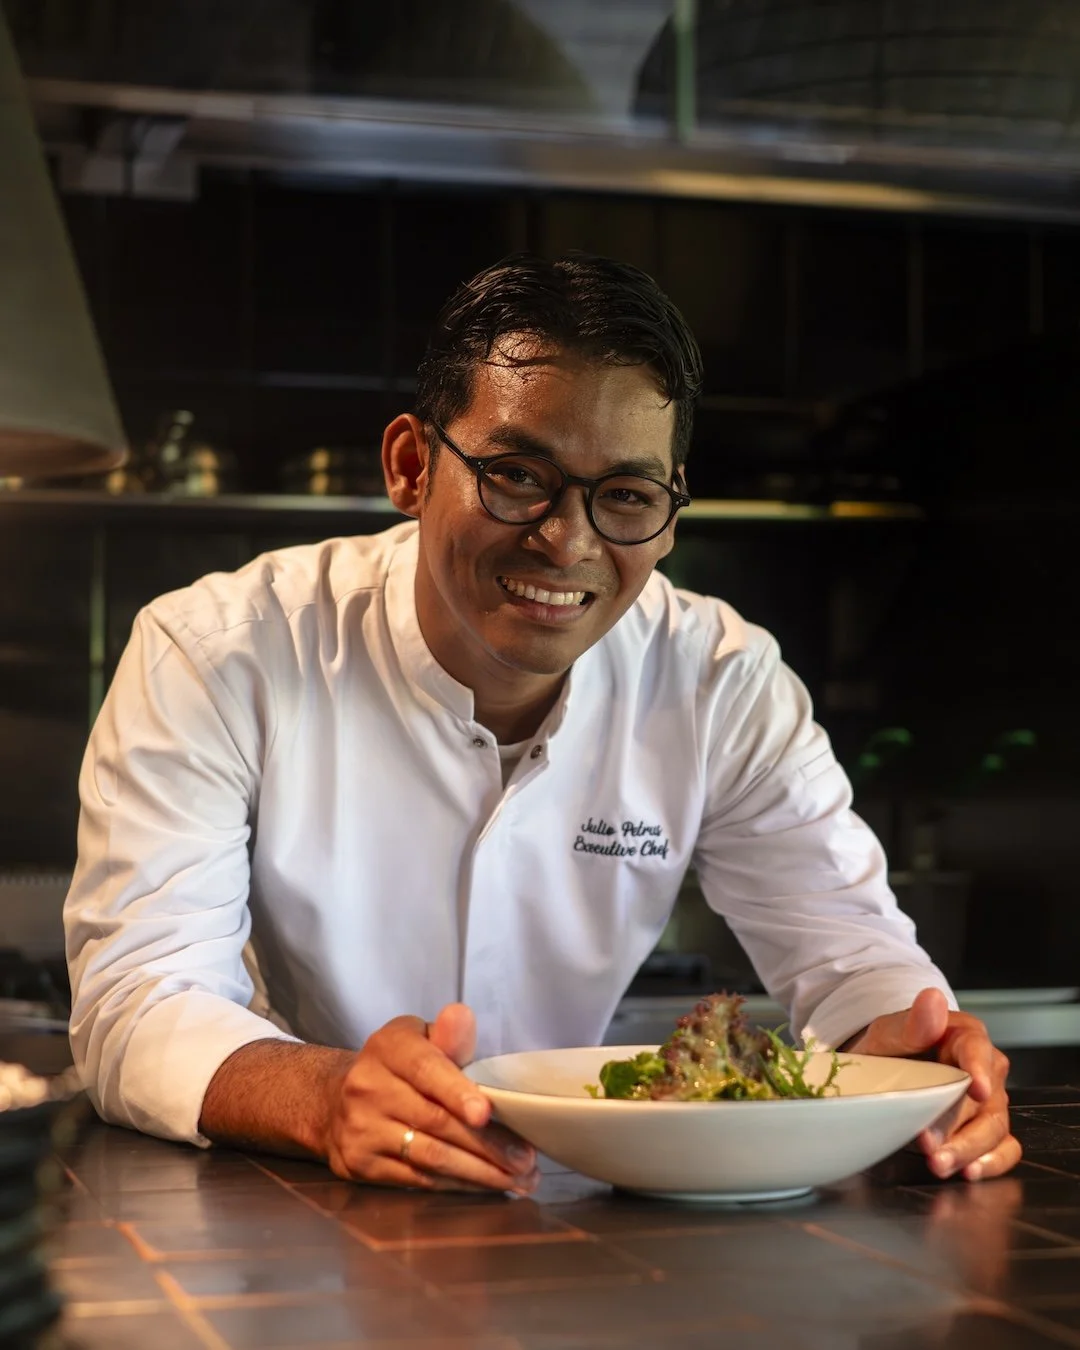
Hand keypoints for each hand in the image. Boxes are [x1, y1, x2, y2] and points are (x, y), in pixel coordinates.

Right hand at [323, 1002, 537, 1193]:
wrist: (335, 1098)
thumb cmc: (397, 1065)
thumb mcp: (420, 1038)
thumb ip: (448, 1035)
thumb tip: (461, 1016)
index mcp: (388, 1047)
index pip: (425, 1069)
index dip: (457, 1092)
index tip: (486, 1114)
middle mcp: (367, 1086)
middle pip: (434, 1120)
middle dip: (486, 1144)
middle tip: (525, 1159)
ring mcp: (360, 1128)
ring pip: (429, 1156)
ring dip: (479, 1173)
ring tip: (517, 1179)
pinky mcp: (359, 1163)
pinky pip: (417, 1179)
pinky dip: (456, 1185)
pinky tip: (485, 1187)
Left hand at [844, 987, 1020, 1181]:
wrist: (883, 1072)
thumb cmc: (889, 1049)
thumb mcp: (889, 1032)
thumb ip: (911, 1022)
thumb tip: (932, 999)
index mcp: (963, 1035)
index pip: (977, 1049)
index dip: (978, 1069)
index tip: (976, 1089)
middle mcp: (985, 1068)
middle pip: (983, 1099)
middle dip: (956, 1124)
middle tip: (928, 1143)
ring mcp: (990, 1102)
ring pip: (994, 1128)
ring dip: (967, 1150)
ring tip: (940, 1163)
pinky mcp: (988, 1130)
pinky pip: (1002, 1148)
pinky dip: (990, 1163)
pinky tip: (969, 1171)